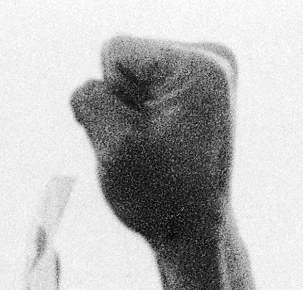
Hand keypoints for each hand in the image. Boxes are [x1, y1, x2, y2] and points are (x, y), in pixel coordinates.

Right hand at [72, 38, 234, 252]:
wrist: (194, 226)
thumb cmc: (157, 192)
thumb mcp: (112, 143)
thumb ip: (89, 98)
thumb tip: (91, 84)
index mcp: (197, 65)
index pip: (115, 50)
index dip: (109, 96)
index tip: (136, 131)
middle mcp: (213, 57)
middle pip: (127, 58)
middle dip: (122, 101)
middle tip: (146, 143)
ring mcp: (212, 69)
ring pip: (134, 73)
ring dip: (131, 111)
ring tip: (154, 144)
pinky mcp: (204, 85)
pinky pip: (148, 85)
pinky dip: (144, 113)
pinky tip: (160, 140)